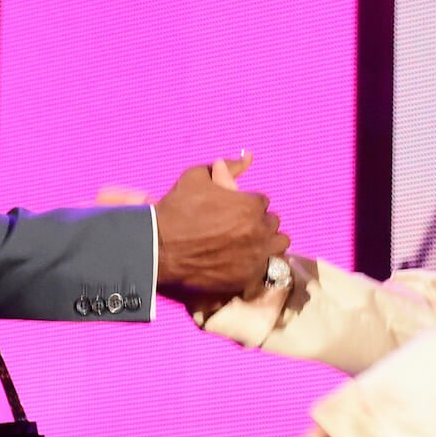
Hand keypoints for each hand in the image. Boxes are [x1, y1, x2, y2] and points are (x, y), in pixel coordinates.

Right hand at [155, 152, 288, 302]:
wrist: (158, 249)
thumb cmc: (176, 211)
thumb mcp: (196, 177)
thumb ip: (226, 167)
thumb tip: (249, 157)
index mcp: (250, 206)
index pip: (263, 201)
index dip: (247, 204)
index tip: (233, 210)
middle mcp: (258, 232)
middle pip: (272, 223)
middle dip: (258, 222)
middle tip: (237, 227)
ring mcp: (255, 257)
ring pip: (278, 246)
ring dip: (267, 242)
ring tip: (248, 244)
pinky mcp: (247, 279)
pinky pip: (266, 268)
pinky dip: (256, 263)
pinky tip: (241, 261)